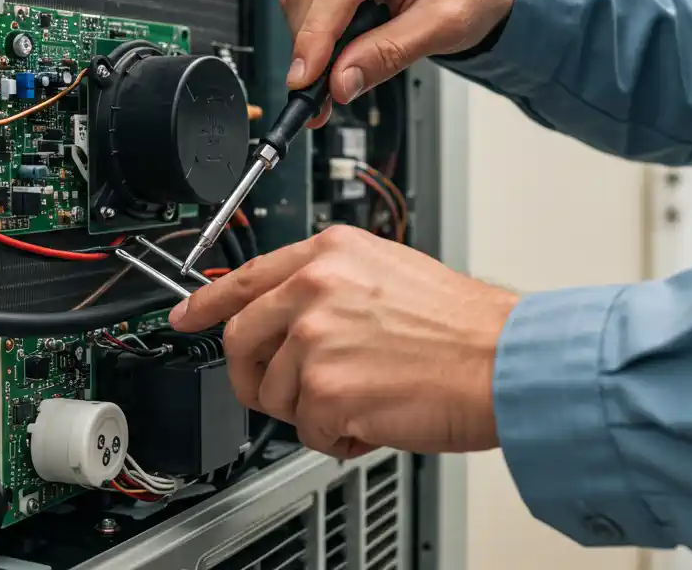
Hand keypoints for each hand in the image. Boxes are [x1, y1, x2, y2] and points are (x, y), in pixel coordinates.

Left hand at [170, 225, 518, 457]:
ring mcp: (315, 341)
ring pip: (275, 394)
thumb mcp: (389, 271)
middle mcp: (315, 290)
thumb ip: (331, 286)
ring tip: (366, 397)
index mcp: (330, 253)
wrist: (506, 361)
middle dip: (255, 376)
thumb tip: (290, 318)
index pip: (246, 277)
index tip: (186, 317)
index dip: (207, 302)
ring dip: (313, 410)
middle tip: (285, 392)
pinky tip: (375, 418)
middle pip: (242, 342)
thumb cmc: (464, 326)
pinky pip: (307, 431)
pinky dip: (338, 437)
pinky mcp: (325, 392)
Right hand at [281, 0, 514, 125]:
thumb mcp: (444, 26)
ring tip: (330, 74)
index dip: (316, 35)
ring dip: (306, 37)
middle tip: (314, 88)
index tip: (305, 78)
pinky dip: (313, 28)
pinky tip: (332, 52)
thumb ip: (389, 53)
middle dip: (306, 40)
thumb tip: (341, 80)